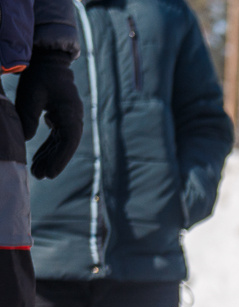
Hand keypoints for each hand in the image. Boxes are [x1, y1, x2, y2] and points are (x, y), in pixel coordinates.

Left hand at [14, 51, 82, 179]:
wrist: (48, 60)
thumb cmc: (39, 76)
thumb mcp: (30, 95)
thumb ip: (28, 118)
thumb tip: (26, 140)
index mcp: (70, 114)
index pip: (68, 142)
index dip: (59, 159)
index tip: (49, 173)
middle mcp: (74, 118)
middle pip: (66, 146)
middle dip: (53, 162)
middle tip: (40, 176)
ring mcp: (69, 118)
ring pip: (61, 144)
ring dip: (51, 157)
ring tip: (38, 172)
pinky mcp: (61, 117)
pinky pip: (57, 137)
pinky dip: (49, 147)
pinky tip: (40, 158)